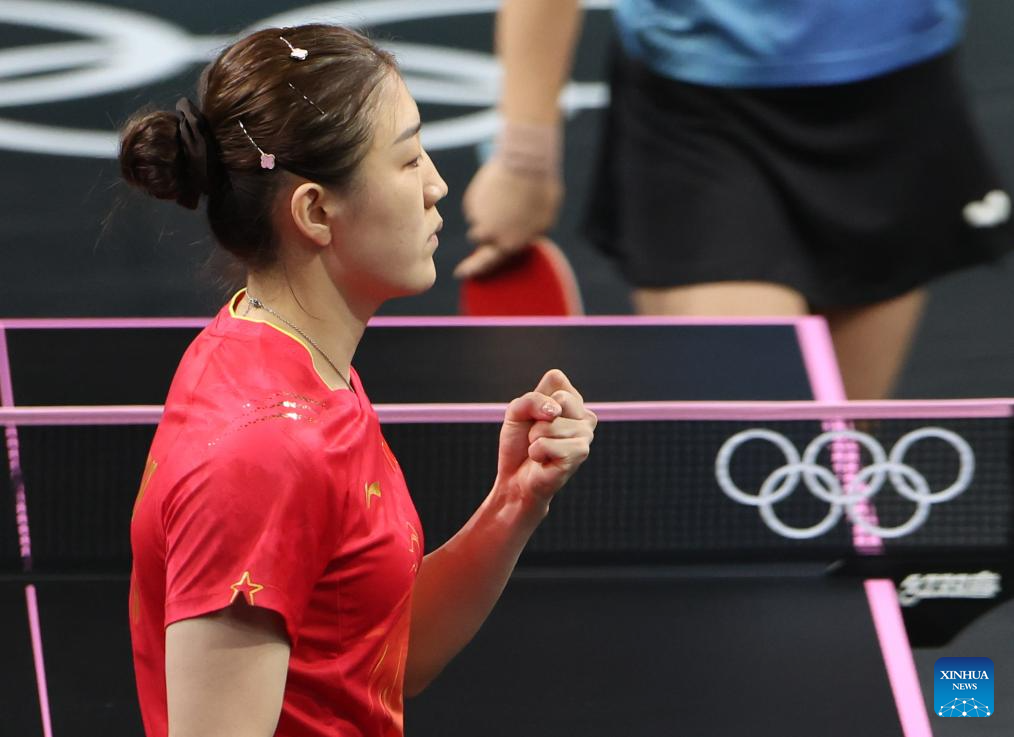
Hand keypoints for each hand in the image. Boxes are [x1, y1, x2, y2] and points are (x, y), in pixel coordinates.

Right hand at [455, 159, 562, 278]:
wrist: (525, 164)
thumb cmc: (541, 192)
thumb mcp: (544, 221)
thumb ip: (528, 236)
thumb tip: (519, 240)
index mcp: (509, 244)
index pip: (487, 263)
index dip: (473, 268)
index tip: (460, 273)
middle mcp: (489, 235)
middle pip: (479, 239)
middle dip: (486, 230)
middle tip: (498, 213)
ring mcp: (477, 217)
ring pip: (476, 221)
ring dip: (485, 214)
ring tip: (504, 197)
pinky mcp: (471, 200)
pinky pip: (474, 205)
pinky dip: (483, 199)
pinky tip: (498, 187)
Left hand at [494, 369, 596, 505]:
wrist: (517, 478)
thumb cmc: (519, 443)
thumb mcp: (516, 411)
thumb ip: (531, 400)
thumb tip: (554, 411)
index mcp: (573, 400)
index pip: (556, 378)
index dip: (536, 397)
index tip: (534, 416)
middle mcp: (585, 415)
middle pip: (556, 400)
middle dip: (535, 419)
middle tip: (537, 435)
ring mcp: (586, 434)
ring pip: (549, 424)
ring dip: (534, 439)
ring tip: (541, 449)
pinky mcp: (580, 453)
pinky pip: (545, 443)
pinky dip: (536, 452)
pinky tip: (544, 460)